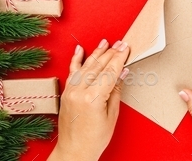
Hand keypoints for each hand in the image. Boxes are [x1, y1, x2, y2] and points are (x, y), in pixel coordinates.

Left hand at [48, 39, 129, 160]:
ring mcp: (70, 91)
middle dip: (111, 53)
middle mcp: (79, 92)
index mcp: (93, 98)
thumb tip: (121, 73)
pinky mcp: (66, 93)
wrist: (74, 151)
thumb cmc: (94, 139)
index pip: (109, 72)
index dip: (119, 59)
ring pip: (85, 66)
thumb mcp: (111, 116)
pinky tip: (80, 49)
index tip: (126, 48)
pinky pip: (71, 72)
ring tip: (105, 42)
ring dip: (96, 53)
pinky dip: (76, 60)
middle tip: (120, 43)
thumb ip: (115, 91)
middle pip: (98, 67)